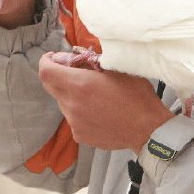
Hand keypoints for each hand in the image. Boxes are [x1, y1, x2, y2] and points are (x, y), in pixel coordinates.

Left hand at [38, 52, 173, 152]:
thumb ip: (91, 62)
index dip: (46, 61)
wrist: (147, 130)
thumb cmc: (136, 95)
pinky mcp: (80, 136)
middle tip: (75, 71)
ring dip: (70, 94)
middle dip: (58, 75)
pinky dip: (79, 110)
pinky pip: (72, 118)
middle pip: (51, 86)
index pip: (45, 71)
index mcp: (80, 85)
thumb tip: (75, 58)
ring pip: (62, 102)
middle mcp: (72, 105)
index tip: (54, 57)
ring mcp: (74, 123)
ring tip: (93, 94)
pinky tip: (98, 110)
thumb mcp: (116, 69)